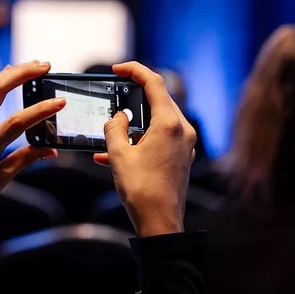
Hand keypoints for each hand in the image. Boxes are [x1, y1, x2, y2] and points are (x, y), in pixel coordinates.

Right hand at [94, 62, 196, 237]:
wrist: (160, 224)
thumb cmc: (141, 190)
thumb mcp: (119, 154)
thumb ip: (114, 128)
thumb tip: (117, 116)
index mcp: (169, 124)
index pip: (154, 83)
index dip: (135, 70)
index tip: (117, 69)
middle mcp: (182, 130)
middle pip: (158, 100)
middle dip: (133, 97)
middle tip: (114, 93)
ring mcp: (184, 145)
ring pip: (156, 121)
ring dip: (133, 122)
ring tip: (110, 130)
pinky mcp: (181, 158)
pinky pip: (158, 139)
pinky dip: (139, 139)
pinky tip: (114, 153)